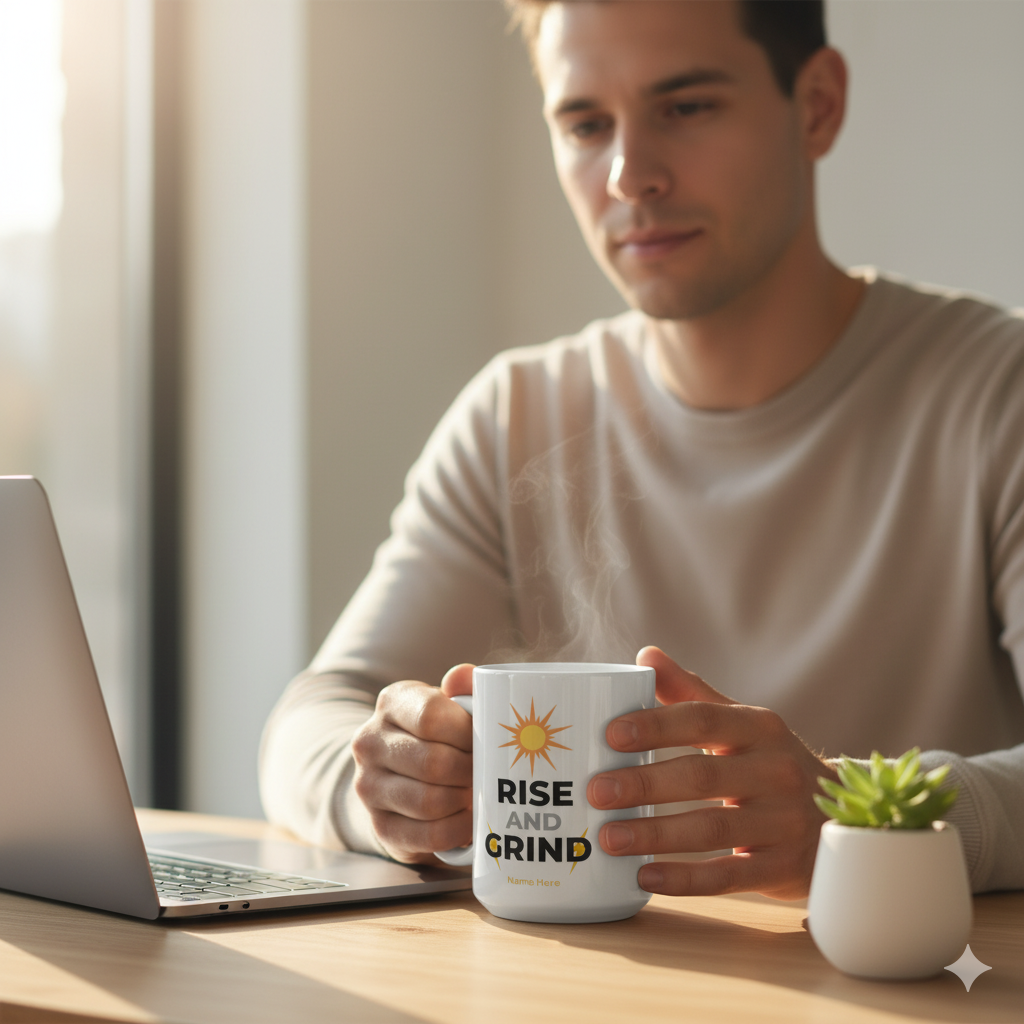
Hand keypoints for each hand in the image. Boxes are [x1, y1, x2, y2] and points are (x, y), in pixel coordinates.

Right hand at [351, 664, 473, 862]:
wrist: (401, 774)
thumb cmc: (439, 734)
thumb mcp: (449, 704)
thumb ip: (464, 686)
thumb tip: (463, 676)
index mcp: (391, 703)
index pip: (430, 715)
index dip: (466, 732)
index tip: (485, 740)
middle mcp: (369, 742)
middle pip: (432, 763)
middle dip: (470, 771)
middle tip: (489, 773)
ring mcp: (369, 786)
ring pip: (428, 802)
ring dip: (463, 801)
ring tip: (479, 794)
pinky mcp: (380, 827)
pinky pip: (427, 835)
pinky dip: (457, 830)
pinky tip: (470, 820)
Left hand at [586, 646, 837, 899]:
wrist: (842, 819)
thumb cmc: (770, 765)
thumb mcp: (742, 724)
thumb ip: (693, 693)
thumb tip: (646, 656)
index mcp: (760, 727)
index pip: (703, 719)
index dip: (656, 725)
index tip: (610, 734)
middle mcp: (777, 770)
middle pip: (702, 775)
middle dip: (644, 784)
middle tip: (597, 791)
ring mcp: (784, 821)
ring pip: (712, 828)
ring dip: (656, 834)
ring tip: (609, 838)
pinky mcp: (783, 868)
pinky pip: (729, 876)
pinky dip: (684, 879)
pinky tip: (645, 877)